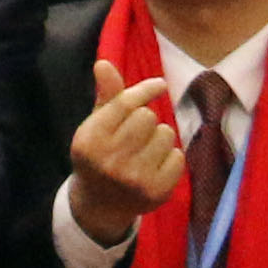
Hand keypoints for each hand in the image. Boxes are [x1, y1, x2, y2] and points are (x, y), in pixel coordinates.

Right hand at [63, 57, 182, 241]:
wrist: (99, 204)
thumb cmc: (100, 154)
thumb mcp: (96, 125)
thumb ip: (106, 95)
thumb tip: (103, 63)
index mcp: (90, 140)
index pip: (126, 102)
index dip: (146, 90)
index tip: (159, 85)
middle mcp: (110, 160)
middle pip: (147, 116)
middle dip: (145, 121)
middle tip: (135, 135)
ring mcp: (134, 179)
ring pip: (165, 134)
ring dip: (159, 138)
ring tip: (144, 151)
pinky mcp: (156, 192)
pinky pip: (178, 156)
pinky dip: (171, 158)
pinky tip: (155, 166)